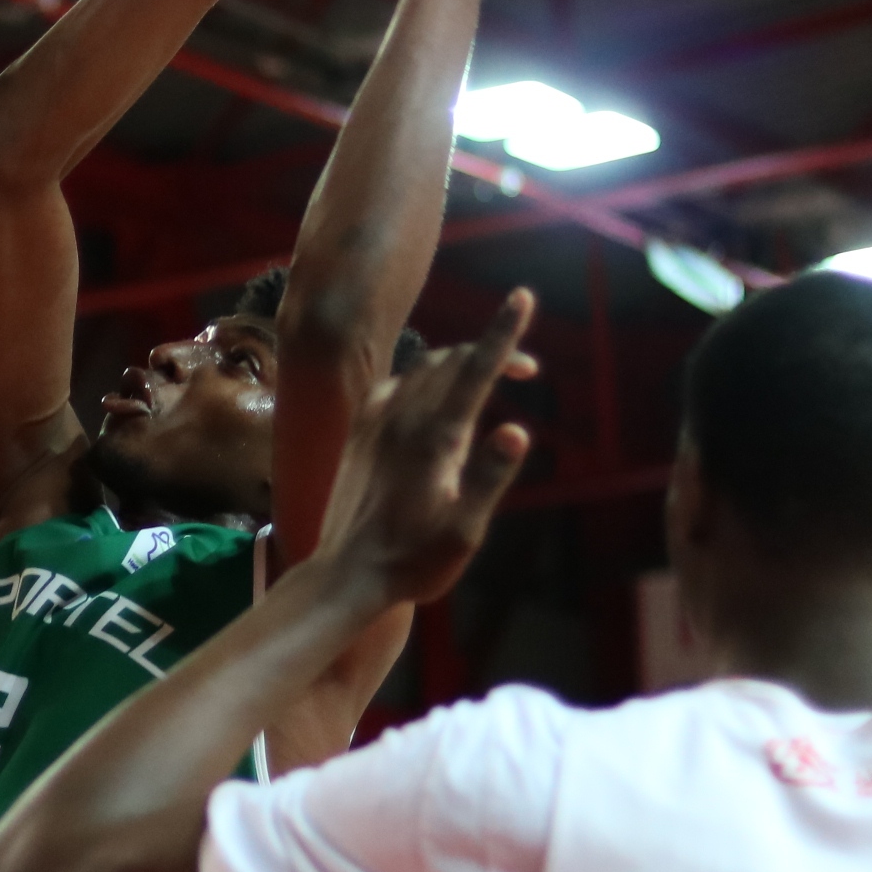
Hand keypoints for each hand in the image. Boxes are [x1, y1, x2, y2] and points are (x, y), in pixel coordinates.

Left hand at [317, 291, 538, 605]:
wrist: (346, 575)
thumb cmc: (413, 562)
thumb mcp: (464, 532)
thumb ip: (489, 479)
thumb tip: (516, 429)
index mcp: (433, 440)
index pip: (474, 371)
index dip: (502, 333)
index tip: (522, 296)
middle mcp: (400, 421)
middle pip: (450, 361)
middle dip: (489, 351)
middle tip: (526, 368)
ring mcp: (375, 424)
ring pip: (421, 369)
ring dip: (457, 363)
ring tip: (486, 377)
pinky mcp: (359, 433)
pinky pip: (394, 385)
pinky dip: (423, 378)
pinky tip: (432, 396)